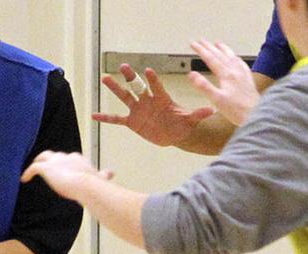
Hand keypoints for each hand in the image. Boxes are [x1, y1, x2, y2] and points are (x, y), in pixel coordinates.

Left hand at [22, 151, 113, 200]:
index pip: (70, 158)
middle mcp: (66, 156)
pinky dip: (28, 172)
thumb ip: (104, 174)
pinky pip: (33, 168)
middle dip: (50, 160)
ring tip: (33, 170)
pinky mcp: (45, 168)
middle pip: (55, 155)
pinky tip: (24, 179)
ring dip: (38, 163)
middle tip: (46, 167)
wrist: (85, 185)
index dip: (66, 164)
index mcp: (78, 159)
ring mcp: (55, 161)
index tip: (64, 170)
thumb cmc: (94, 183)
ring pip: (43, 157)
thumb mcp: (100, 177)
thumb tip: (112, 172)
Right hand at [93, 64, 214, 146]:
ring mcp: (138, 110)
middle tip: (124, 65)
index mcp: (161, 98)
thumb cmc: (182, 124)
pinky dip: (106, 118)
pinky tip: (95, 115)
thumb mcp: (190, 120)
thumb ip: (198, 114)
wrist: (174, 134)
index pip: (156, 86)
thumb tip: (212, 110)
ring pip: (125, 97)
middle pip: (137, 86)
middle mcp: (147, 100)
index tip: (147, 71)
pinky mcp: (132, 121)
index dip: (152, 79)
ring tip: (106, 78)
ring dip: (116, 88)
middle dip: (131, 77)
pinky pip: (117, 119)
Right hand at [188, 40, 259, 125]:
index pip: (210, 59)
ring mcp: (242, 75)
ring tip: (218, 43)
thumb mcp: (216, 100)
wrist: (257, 114)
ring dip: (223, 49)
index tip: (193, 44)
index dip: (201, 50)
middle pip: (220, 55)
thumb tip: (192, 75)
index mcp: (226, 75)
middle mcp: (235, 72)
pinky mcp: (248, 80)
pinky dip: (236, 58)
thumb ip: (204, 86)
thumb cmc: (238, 110)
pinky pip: (241, 64)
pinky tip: (236, 59)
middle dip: (209, 47)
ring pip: (231, 57)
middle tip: (201, 41)